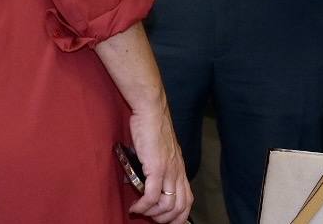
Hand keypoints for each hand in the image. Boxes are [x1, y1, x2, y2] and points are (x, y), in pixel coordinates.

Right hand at [128, 104, 191, 221]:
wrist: (151, 110)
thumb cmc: (152, 127)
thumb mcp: (158, 151)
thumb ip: (153, 167)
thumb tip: (138, 182)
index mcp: (179, 168)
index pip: (187, 199)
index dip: (179, 216)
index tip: (166, 221)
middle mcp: (177, 171)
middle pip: (180, 207)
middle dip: (165, 219)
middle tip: (150, 218)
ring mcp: (168, 170)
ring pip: (167, 205)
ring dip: (152, 214)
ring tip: (140, 211)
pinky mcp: (156, 167)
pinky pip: (152, 196)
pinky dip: (143, 206)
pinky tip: (135, 206)